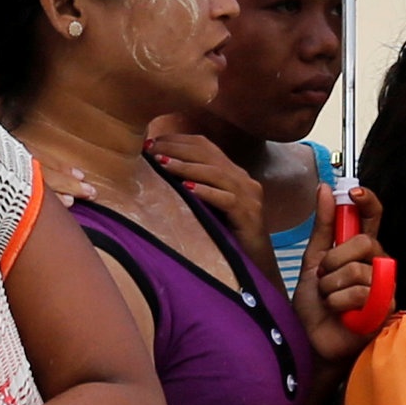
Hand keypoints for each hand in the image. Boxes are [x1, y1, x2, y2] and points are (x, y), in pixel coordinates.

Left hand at [146, 124, 266, 259]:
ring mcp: (249, 197)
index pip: (205, 146)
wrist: (256, 262)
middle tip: (149, 148)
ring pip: (216, 174)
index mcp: (234, 174)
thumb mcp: (209, 205)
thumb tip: (157, 171)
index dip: (178, 141)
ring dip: (186, 167)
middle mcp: (244, 180)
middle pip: (209, 155)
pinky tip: (187, 189)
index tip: (151, 142)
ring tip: (162, 163)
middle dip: (177, 149)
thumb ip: (194, 187)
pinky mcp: (249, 215)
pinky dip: (206, 192)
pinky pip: (227, 199)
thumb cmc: (227, 235)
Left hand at [299, 185, 387, 365]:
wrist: (311, 339)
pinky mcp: (386, 306)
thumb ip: (322, 226)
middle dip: (333, 261)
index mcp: (361, 250)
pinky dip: (339, 303)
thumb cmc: (314, 304)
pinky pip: (362, 292)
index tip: (354, 192)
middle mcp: (377, 263)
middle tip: (324, 278)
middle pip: (363, 243)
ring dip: (332, 288)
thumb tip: (324, 189)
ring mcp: (384, 284)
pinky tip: (340, 313)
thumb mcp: (312, 260)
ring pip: (358, 270)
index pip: (373, 217)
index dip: (368, 202)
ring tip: (330, 301)